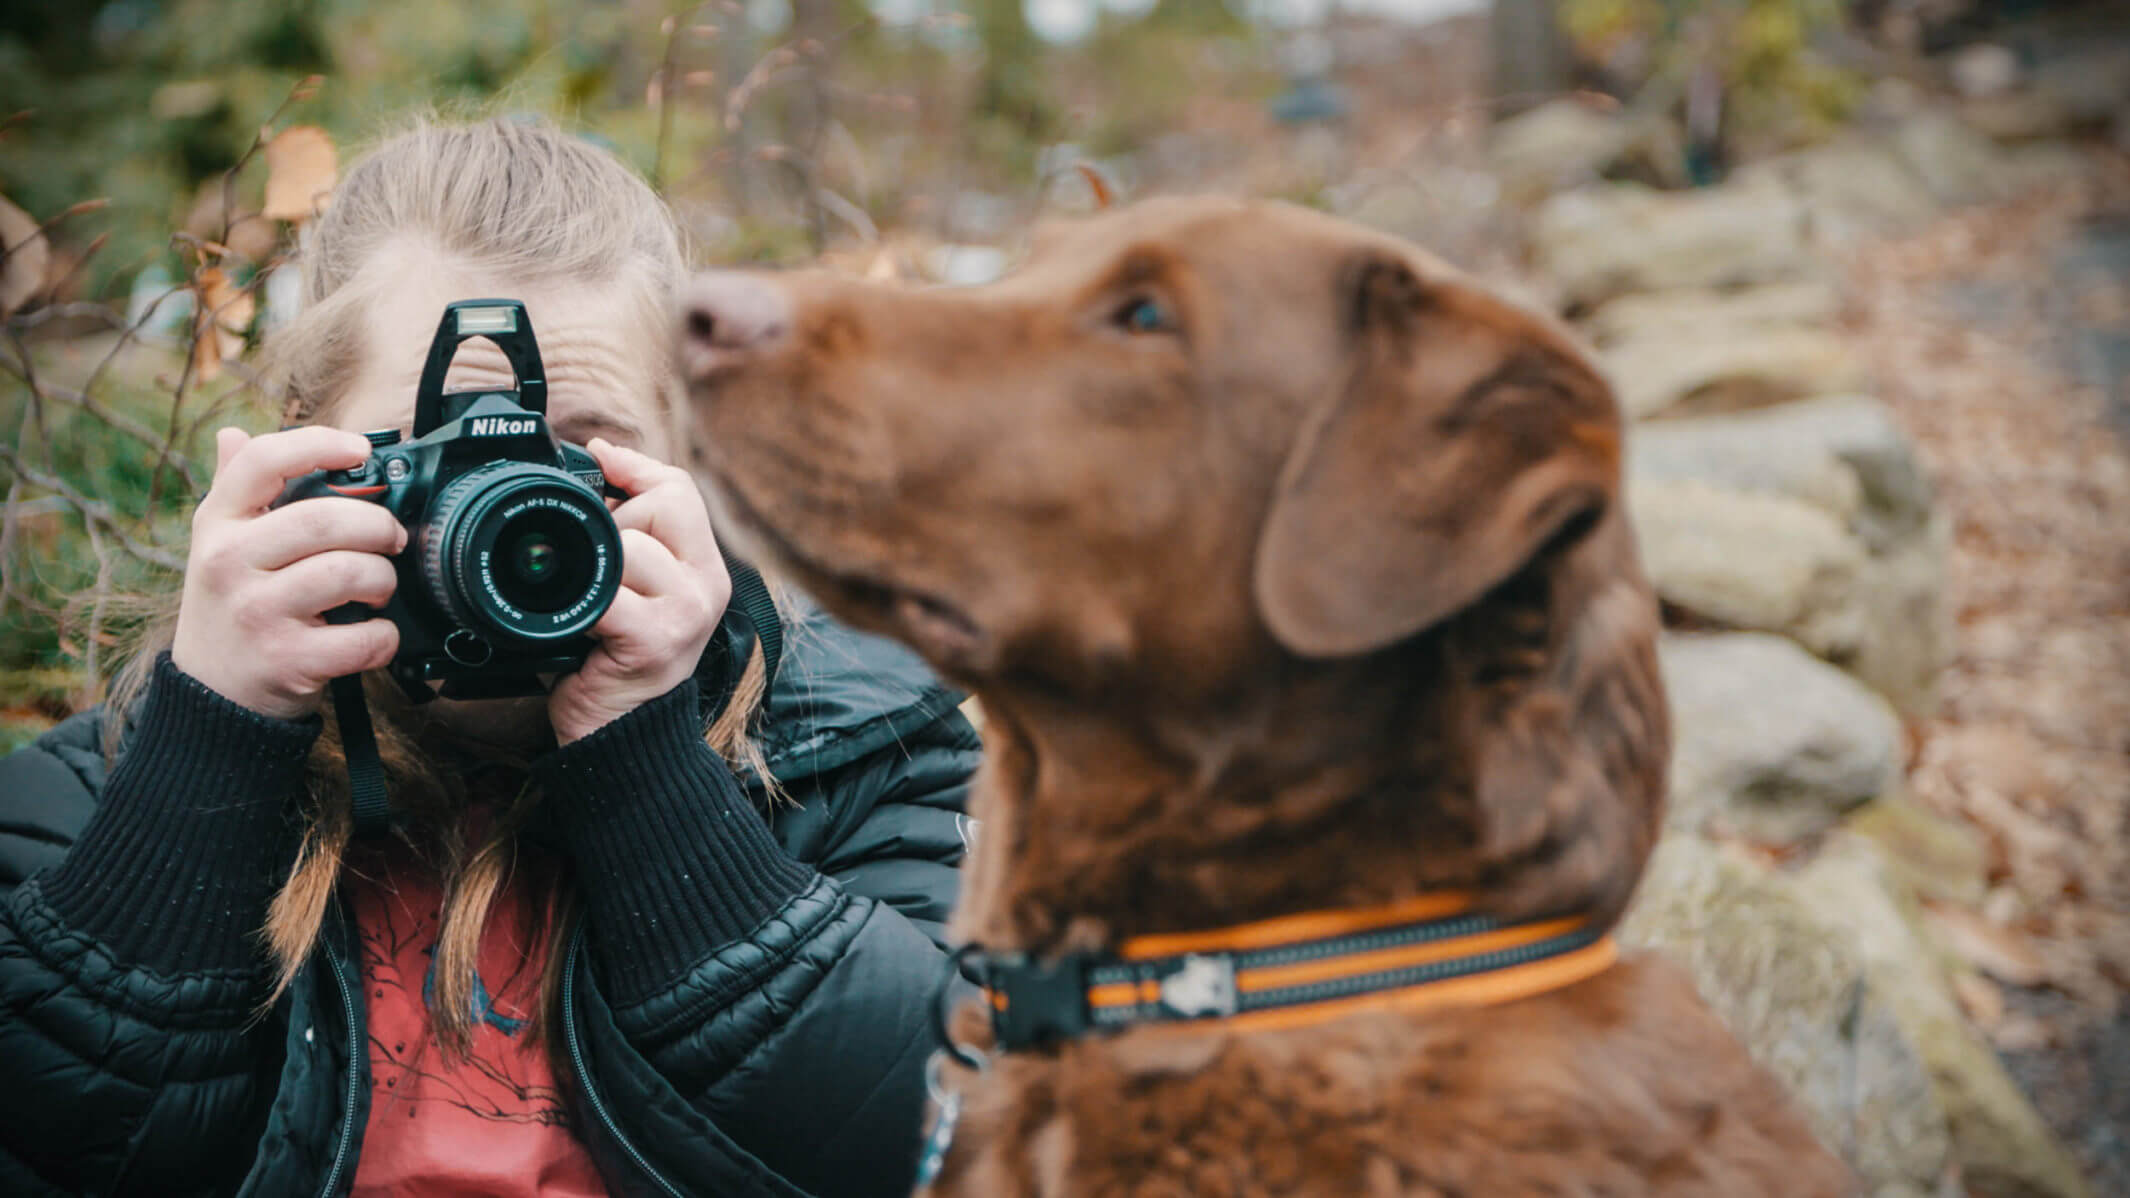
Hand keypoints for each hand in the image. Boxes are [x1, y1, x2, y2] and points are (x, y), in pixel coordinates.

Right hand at [171, 427, 405, 719]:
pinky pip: (362, 638)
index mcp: (217, 523)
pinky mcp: (286, 659)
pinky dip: (384, 637)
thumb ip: (232, 489)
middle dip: (377, 526)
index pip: (263, 462)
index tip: (360, 449)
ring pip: (348, 573)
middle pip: (324, 520)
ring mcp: (256, 612)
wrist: (209, 695)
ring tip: (379, 588)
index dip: (320, 444)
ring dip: (383, 579)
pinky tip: (375, 634)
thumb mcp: (215, 545)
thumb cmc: (229, 607)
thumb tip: (232, 435)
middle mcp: (229, 563)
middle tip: (390, 540)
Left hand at [548, 439, 732, 744]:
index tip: (598, 460)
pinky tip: (581, 630)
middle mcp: (707, 586)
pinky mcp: (657, 638)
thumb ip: (628, 532)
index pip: (681, 489)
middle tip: (594, 578)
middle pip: (657, 506)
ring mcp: (687, 612)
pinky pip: (609, 592)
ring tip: (589, 610)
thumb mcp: (632, 589)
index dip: (636, 467)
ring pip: (629, 543)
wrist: (620, 739)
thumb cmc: (613, 660)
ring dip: (593, 569)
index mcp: (705, 568)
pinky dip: (582, 605)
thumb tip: (600, 454)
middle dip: (610, 526)